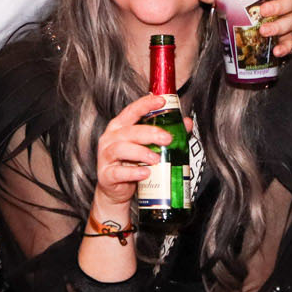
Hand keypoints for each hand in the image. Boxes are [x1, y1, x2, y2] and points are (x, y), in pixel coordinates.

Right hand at [92, 94, 169, 213]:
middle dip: (149, 133)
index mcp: (120, 127)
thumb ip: (165, 132)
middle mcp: (110, 138)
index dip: (146, 104)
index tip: (162, 101)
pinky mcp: (106, 175)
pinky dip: (133, 173)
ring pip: (121, 149)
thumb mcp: (147, 145)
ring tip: (156, 159)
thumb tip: (186, 123)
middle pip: (129, 131)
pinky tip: (145, 173)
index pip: (132, 111)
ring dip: (141, 152)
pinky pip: (118, 172)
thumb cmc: (130, 163)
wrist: (115, 189)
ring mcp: (106, 156)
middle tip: (167, 139)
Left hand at [254, 0, 291, 56]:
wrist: (251, 18)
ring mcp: (290, 18)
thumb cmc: (248, 0)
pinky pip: (290, 41)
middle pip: (291, 1)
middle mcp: (289, 1)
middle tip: (263, 11)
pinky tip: (276, 50)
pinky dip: (285, 46)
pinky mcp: (288, 34)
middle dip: (278, 6)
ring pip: (291, 21)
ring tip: (264, 31)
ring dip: (278, 26)